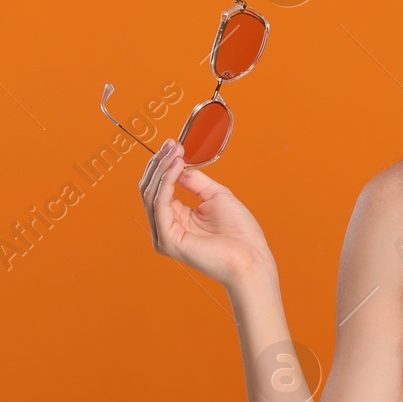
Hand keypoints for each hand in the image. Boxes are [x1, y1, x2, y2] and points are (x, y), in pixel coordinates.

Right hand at [140, 138, 274, 290]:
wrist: (251, 256)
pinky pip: (160, 204)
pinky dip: (166, 181)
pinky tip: (175, 167)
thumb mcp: (215, 195)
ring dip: (162, 168)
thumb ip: (193, 180)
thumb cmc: (240, 232)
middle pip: (151, 189)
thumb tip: (177, 163)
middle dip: (160, 163)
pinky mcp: (167, 239)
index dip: (165, 164)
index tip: (174, 144)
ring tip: (174, 152)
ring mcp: (164, 234)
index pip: (160, 187)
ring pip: (151, 194)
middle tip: (172, 144)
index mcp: (177, 218)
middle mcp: (167, 227)